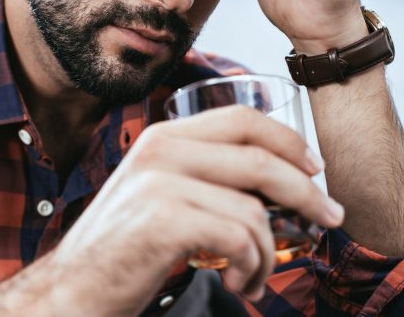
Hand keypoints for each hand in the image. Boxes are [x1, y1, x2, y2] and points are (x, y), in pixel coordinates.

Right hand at [48, 106, 342, 314]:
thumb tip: (275, 180)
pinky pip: (238, 238)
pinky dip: (252, 267)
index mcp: (166, 136)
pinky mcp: (164, 220)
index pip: (241, 119)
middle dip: (306, 191)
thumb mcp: (163, 189)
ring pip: (253, 208)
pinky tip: (240, 281)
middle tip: (328, 217)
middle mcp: (163, 148)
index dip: (286, 140)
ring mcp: (161, 182)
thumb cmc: (128, 241)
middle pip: (259, 157)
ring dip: (269, 251)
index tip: (313, 168)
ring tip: (255, 272)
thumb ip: (206, 173)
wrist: (74, 284)